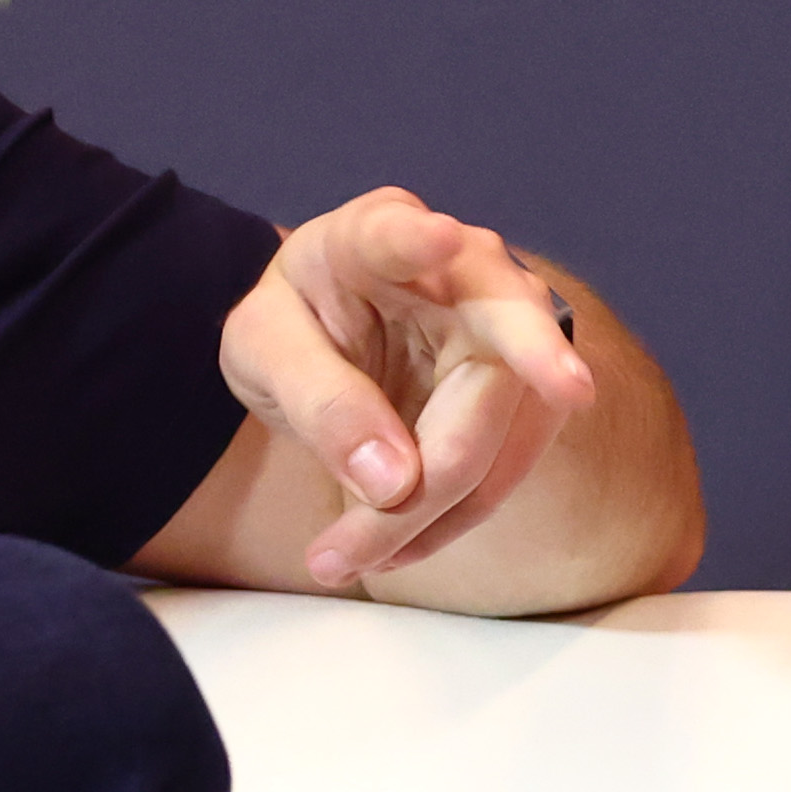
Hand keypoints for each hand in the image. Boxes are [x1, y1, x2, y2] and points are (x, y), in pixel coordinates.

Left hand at [219, 187, 597, 591]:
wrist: (332, 341)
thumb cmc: (297, 325)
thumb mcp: (264, 352)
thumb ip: (319, 402)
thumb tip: (394, 482)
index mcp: (374, 233)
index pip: (399, 234)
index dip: (421, 240)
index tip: (441, 240)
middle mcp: (463, 267)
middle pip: (491, 358)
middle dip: (441, 466)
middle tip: (365, 551)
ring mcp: (510, 327)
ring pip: (502, 431)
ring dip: (434, 512)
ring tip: (347, 558)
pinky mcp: (527, 392)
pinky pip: (503, 469)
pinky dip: (448, 519)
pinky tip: (391, 548)